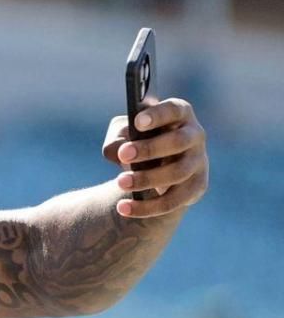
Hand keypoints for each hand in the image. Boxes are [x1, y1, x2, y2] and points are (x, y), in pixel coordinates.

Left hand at [101, 96, 208, 218]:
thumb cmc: (137, 141)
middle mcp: (195, 135)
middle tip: (123, 154)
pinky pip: (174, 200)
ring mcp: (199, 161)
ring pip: (178, 172)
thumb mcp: (123, 133)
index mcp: (179, 114)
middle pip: (178, 142)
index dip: (157, 115)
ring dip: (147, 179)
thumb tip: (118, 150)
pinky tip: (123, 207)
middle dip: (150, 149)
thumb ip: (118, 137)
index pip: (174, 110)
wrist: (152, 168)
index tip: (137, 122)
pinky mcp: (197, 187)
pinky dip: (147, 207)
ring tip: (120, 182)